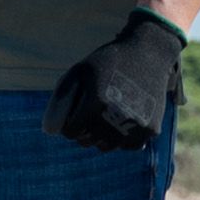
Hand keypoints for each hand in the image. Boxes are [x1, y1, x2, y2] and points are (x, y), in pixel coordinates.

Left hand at [44, 7, 184, 152]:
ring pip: (107, 146)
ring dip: (102, 135)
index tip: (77, 109)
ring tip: (107, 114)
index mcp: (95, 103)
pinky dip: (124, 138)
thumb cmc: (108, 61)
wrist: (150, 53)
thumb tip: (48, 131)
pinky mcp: (151, 129)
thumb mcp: (79, 71)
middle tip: (94, 110)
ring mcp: (135, 126)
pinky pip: (128, 146)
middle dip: (84, 129)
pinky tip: (125, 119)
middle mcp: (115, 118)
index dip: (70, 121)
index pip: (70, 132)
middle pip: (87, 141)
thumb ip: (60, 99)